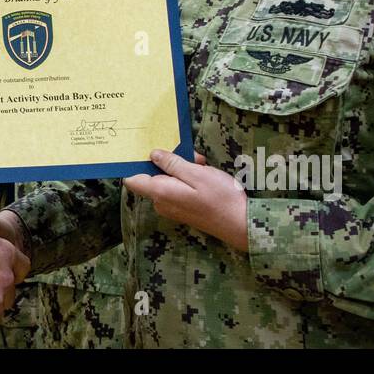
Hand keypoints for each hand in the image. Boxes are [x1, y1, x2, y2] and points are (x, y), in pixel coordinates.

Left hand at [124, 150, 248, 250]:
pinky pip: (177, 189)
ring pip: (167, 180)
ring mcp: (171, 208)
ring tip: (203, 164)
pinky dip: (187, 179)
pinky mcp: (182, 210)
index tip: (144, 149)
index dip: (135, 164)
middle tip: (192, 156)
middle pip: (153, 176)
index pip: (132, 179)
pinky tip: (204, 173)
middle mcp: (161, 203)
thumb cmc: (220, 197)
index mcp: (160, 193)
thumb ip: (172, 164)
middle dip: (169, 161)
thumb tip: (153, 155)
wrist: (240, 225)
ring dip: (182, 169)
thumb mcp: (197, 174)